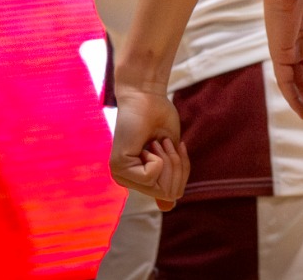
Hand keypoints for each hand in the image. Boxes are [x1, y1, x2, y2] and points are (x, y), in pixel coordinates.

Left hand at [109, 84, 189, 209]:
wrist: (146, 95)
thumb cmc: (159, 118)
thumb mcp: (170, 152)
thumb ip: (169, 179)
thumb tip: (168, 207)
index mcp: (137, 178)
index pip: (172, 195)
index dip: (182, 171)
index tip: (173, 145)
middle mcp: (126, 180)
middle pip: (170, 193)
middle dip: (177, 166)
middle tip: (165, 142)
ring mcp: (121, 175)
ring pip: (161, 186)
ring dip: (168, 159)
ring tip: (156, 141)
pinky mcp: (120, 166)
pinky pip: (151, 176)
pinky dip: (158, 157)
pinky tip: (147, 143)